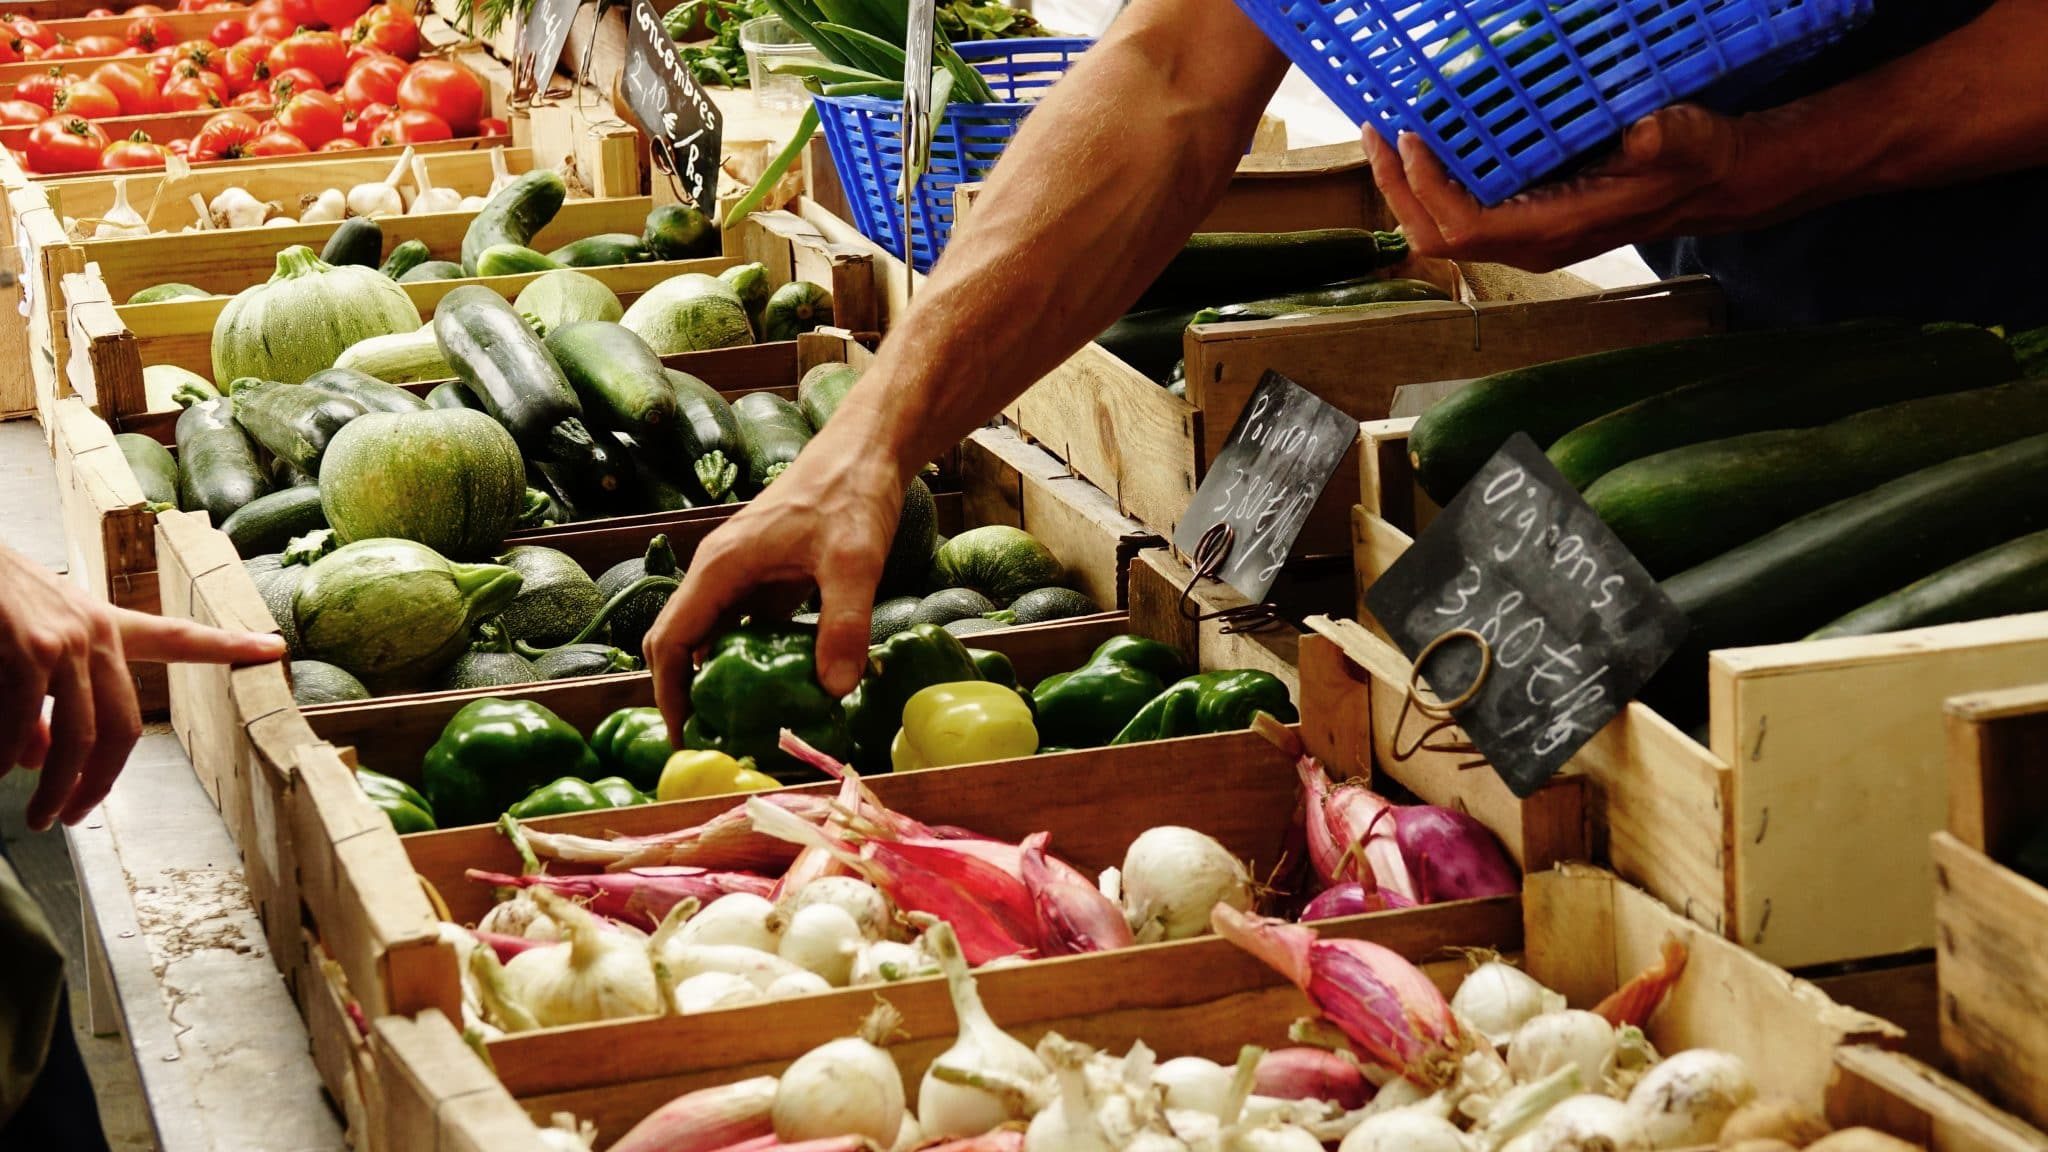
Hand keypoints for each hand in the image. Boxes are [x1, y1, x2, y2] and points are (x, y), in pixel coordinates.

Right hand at [0, 546, 285, 829]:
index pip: (177, 637)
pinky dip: (4, 758)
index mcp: (105, 626)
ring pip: (77, 740)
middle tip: (72, 817)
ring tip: (36, 817)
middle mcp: (96, 632)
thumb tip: (44, 760)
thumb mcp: (30, 651)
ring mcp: (64, 641)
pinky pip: (23, 726)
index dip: (228, 645)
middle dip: (98, 784)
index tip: (275, 648)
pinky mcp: (28, 648)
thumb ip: (46, 706)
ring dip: (53, 789)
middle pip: (123, 729)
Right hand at [644, 430, 907, 734]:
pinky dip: (756, 659)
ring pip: (715, 636)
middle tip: (713, 741)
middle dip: (687, 693)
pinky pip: (750, 627)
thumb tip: (834, 690)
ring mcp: (744, 573)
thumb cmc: (852, 493)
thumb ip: (843, 624)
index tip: (684, 737)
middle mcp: (721, 571)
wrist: (868, 448)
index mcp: (721, 567)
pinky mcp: (770, 576)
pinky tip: (787, 687)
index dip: (669, 693)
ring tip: (744, 726)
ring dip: (722, 679)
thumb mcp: (854, 561)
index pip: (670, 640)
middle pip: (682, 641)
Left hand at [1365, 104, 1748, 270]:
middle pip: (1435, 236)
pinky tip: (1424, 141)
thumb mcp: (1689, 139)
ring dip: (1405, 186)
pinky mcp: (1524, 221)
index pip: (1465, 228)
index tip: (1410, 135)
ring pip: (1440, 228)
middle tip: (1373, 131)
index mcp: (1555, 230)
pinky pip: (1459, 212)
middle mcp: (1528, 244)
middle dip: (1396, 189)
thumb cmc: (1696, 161)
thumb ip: (1666, 137)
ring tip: (1382, 133)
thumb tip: (1643, 132)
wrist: (1709, 184)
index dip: (1427, 188)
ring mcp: (1522, 237)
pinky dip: (1432, 181)